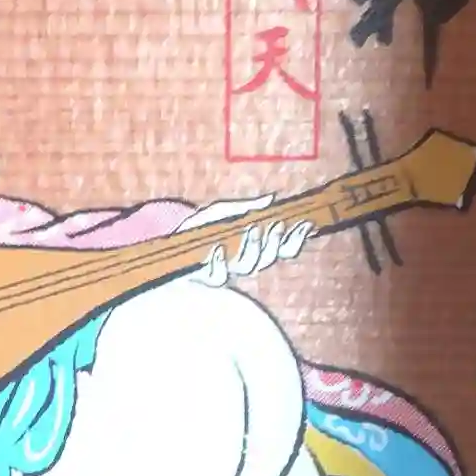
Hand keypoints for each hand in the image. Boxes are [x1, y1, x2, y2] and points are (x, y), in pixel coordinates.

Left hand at [178, 196, 311, 287]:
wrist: (168, 246)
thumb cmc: (198, 228)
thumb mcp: (220, 212)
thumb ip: (244, 207)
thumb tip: (271, 198)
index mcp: (252, 247)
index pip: (282, 248)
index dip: (296, 239)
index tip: (306, 223)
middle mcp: (243, 262)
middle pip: (269, 259)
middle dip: (275, 242)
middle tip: (276, 225)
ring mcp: (227, 271)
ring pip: (249, 267)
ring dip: (253, 248)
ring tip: (252, 230)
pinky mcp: (207, 278)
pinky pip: (219, 276)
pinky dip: (219, 262)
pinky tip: (218, 249)